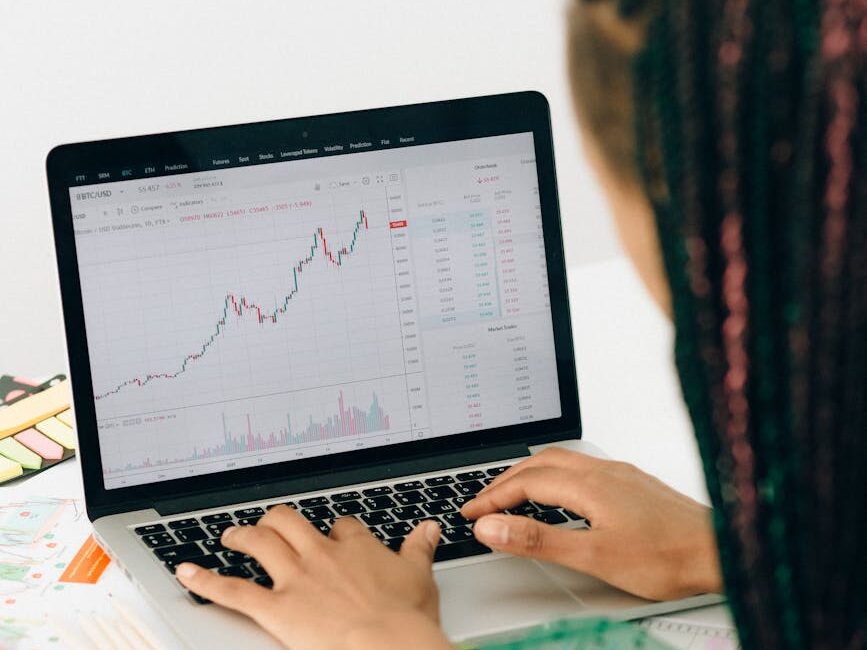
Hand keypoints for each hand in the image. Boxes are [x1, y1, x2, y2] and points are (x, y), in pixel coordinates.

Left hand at [176, 507, 450, 649]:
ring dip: (242, 537)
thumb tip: (428, 530)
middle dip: (276, 521)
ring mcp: (296, 578)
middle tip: (268, 524)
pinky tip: (188, 572)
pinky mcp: (275, 607)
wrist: (387, 645)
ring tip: (231, 536)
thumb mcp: (419, 577)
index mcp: (355, 547)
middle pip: (290, 522)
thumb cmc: (405, 618)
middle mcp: (321, 554)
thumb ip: (419, 549)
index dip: (334, 529)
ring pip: (260, 543)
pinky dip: (206, 580)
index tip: (333, 535)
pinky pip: (233, 590)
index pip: (340, 525)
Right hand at [462, 448, 721, 600]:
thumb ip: (539, 540)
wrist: (721, 550)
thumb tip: (493, 527)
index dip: (493, 497)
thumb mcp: (594, 555)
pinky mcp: (633, 483)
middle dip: (505, 481)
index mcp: (589, 484)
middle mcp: (603, 471)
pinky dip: (554, 476)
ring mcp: (620, 474)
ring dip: (529, 474)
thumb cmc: (669, 556)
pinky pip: (581, 467)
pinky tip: (561, 492)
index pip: (526, 482)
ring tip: (511, 493)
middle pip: (539, 464)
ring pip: (561, 462)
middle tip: (483, 502)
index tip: (472, 512)